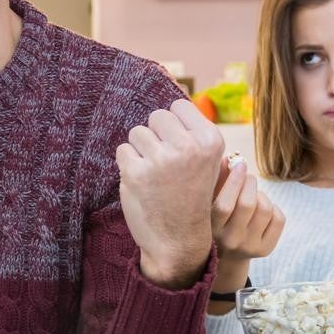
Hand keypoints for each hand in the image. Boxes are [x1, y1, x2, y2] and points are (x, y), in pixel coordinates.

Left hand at [116, 99, 224, 288]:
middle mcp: (188, 147)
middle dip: (156, 136)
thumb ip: (193, 131)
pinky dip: (128, 165)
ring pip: (138, 132)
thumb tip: (177, 92)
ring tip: (154, 174)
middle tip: (164, 163)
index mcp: (210, 141)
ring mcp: (161, 160)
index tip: (178, 148)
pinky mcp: (136, 172)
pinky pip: (123, 150)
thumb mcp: (207, 162)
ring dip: (140, 150)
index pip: (179, 106)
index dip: (174, 126)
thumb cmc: (191, 196)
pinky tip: (142, 182)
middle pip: (157, 116)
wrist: (180, 242)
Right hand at [211, 157, 283, 261]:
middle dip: (250, 182)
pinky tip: (261, 208)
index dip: (234, 181)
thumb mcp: (211, 201)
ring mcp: (249, 247)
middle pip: (247, 204)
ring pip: (265, 209)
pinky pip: (278, 218)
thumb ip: (218, 179)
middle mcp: (230, 241)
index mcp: (212, 229)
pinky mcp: (266, 249)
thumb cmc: (217, 219)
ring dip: (261, 194)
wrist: (226, 256)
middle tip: (248, 176)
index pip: (224, 205)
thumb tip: (230, 158)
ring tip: (253, 195)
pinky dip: (273, 206)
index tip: (239, 164)